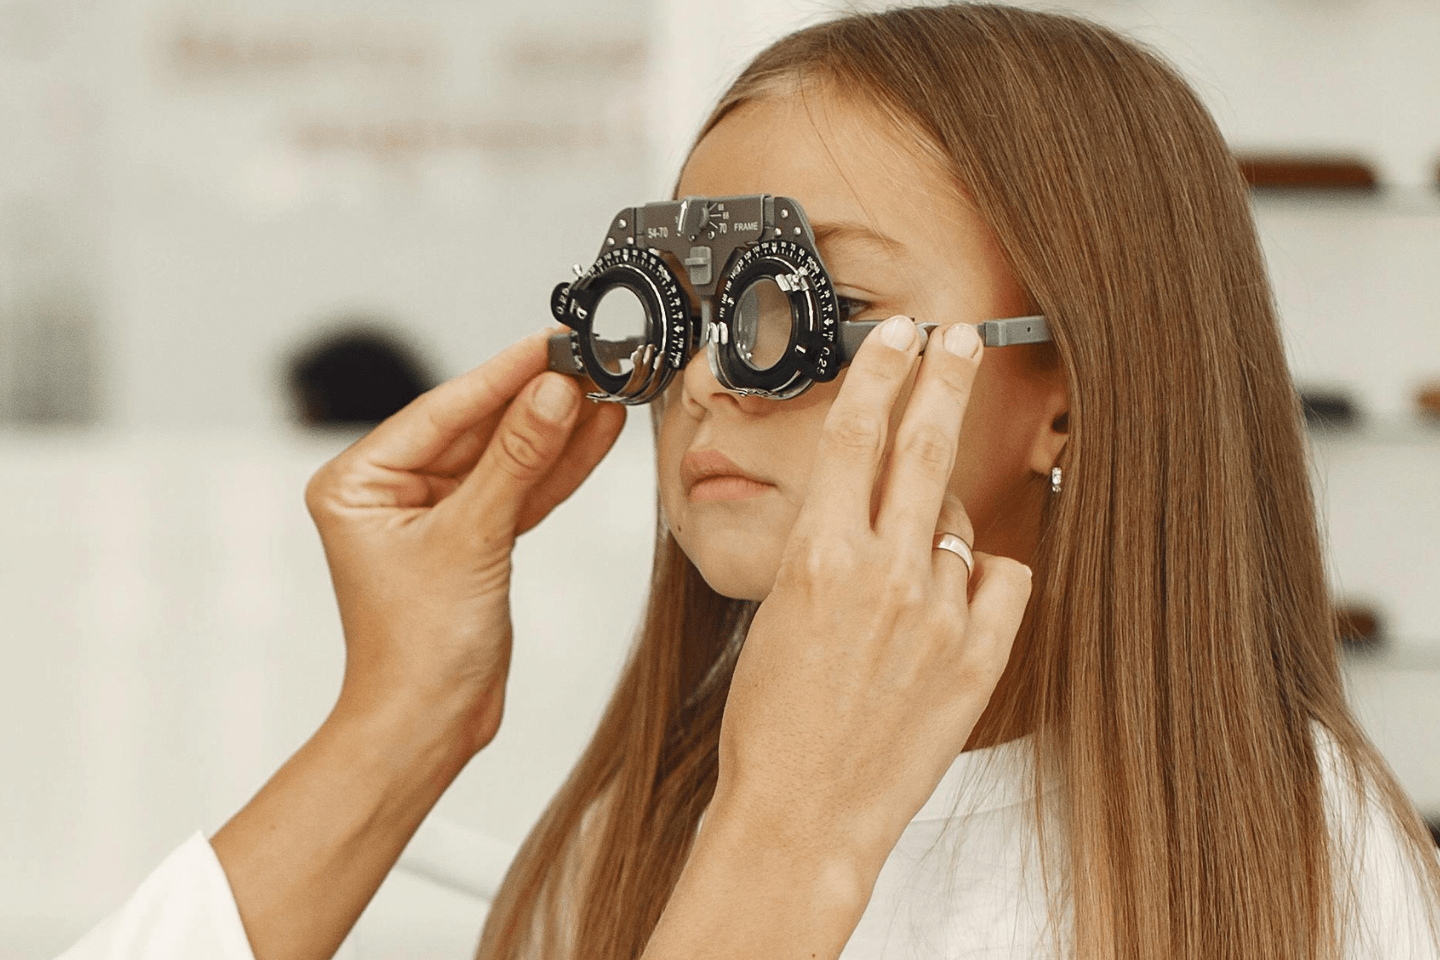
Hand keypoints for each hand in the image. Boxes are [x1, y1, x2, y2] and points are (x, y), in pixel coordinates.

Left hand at [304, 327, 624, 755]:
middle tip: (590, 363)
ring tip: (607, 391)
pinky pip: (519, 490)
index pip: (443, 412)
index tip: (551, 343)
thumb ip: (517, 460)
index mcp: (358, 482)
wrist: (429, 727)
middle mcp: (390, 491)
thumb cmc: (417, 651)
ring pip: (505, 458)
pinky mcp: (473, 539)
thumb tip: (553, 393)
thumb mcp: (471, 539)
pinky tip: (594, 434)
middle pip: (478, 429)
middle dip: (538, 401)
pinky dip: (556, 469)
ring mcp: (434, 515)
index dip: (502, 375)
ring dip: (557, 431)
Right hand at [711, 316, 1032, 871]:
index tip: (898, 334)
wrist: (801, 813)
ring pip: (960, 521)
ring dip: (940, 523)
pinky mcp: (978, 660)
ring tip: (909, 565)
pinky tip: (955, 599)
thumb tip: (878, 508)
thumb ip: (831, 550)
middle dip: (944, 377)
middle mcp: (884, 574)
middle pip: (923, 444)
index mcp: (819, 555)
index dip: (880, 369)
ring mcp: (938, 616)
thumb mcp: (777, 611)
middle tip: (959, 339)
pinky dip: (981, 577)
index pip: (855, 430)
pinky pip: (1001, 580)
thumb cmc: (771, 722)